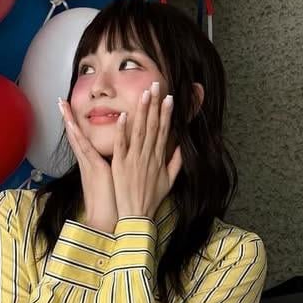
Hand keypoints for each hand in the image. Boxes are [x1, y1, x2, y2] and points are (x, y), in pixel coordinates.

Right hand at [58, 99, 117, 234]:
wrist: (106, 220)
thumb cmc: (112, 202)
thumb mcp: (112, 179)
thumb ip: (113, 166)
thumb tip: (116, 158)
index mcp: (93, 163)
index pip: (83, 139)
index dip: (77, 124)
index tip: (71, 110)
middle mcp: (88, 161)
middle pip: (76, 135)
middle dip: (68, 118)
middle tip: (60, 101)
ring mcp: (89, 164)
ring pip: (77, 138)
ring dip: (70, 121)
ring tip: (62, 105)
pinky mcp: (94, 169)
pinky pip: (85, 150)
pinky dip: (79, 137)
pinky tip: (73, 125)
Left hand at [112, 81, 183, 220]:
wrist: (137, 215)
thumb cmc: (152, 199)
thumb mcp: (170, 180)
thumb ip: (176, 162)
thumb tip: (182, 146)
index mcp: (159, 158)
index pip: (164, 130)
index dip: (167, 113)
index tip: (169, 97)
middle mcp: (148, 155)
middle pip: (153, 125)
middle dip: (155, 104)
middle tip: (156, 86)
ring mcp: (134, 159)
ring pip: (139, 131)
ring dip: (142, 111)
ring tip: (144, 94)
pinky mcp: (120, 165)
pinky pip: (121, 145)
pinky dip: (122, 131)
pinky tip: (123, 116)